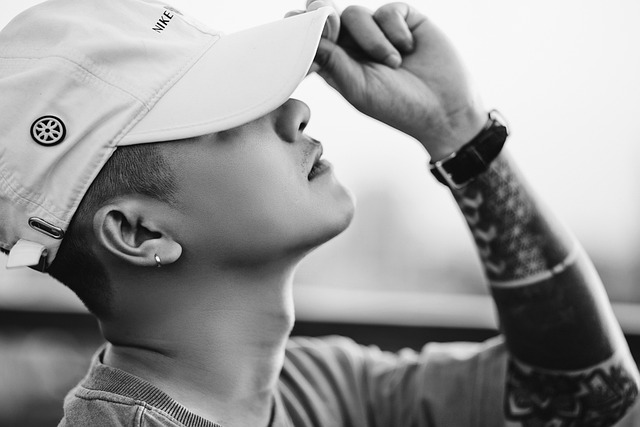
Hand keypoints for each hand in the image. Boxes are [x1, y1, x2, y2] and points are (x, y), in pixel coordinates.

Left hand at [312, 3, 486, 159]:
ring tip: (393, 64)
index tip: (297, 25)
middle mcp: (354, 46)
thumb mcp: (359, 88)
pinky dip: (396, 30)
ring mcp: (378, 31)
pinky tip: (409, 49)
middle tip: (333, 27)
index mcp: (337, 65)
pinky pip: (388, 11)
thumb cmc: (398, 107)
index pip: (312, 39)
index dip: (303, 29)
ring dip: (373, 39)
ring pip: (356, 14)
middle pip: (328, 15)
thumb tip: (307, 37)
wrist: (445, 108)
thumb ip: (332, 61)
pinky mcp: (403, 20)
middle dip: (326, 16)